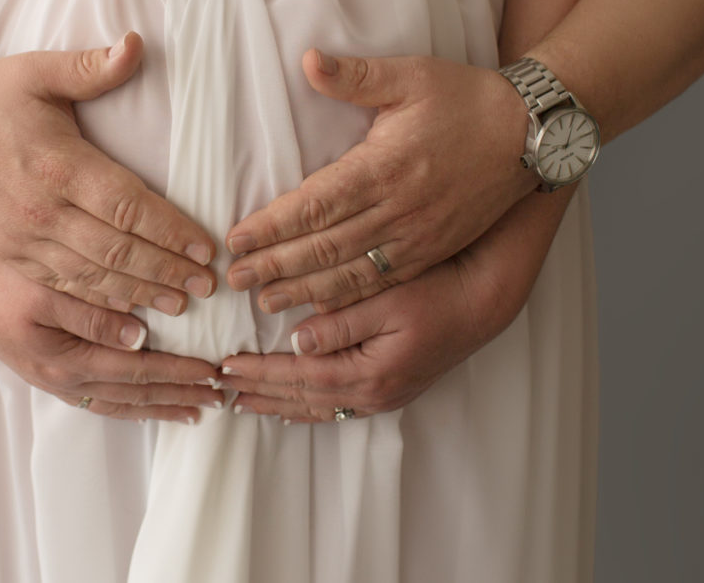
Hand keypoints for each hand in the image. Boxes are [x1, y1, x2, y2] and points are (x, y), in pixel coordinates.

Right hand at [0, 33, 216, 315]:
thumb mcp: (35, 71)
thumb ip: (90, 67)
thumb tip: (138, 44)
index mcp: (58, 165)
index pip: (128, 207)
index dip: (171, 231)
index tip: (206, 246)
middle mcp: (42, 209)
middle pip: (117, 250)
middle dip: (167, 270)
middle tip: (207, 285)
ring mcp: (21, 237)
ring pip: (91, 275)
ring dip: (139, 292)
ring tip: (179, 304)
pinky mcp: (7, 252)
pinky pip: (60, 284)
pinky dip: (97, 300)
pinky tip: (125, 310)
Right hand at [0, 229, 225, 422]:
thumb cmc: (2, 282)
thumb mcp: (46, 290)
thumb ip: (92, 313)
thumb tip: (138, 335)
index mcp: (67, 360)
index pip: (139, 371)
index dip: (179, 372)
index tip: (213, 372)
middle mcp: (65, 380)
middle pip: (136, 395)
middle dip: (180, 396)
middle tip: (219, 397)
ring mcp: (58, 382)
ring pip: (121, 404)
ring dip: (161, 407)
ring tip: (196, 411)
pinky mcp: (54, 376)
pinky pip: (103, 402)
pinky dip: (133, 406)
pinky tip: (150, 405)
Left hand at [220, 190, 569, 421]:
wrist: (483, 305)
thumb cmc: (437, 295)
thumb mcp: (387, 301)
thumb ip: (340, 324)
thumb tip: (297, 339)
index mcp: (369, 372)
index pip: (299, 376)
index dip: (260, 372)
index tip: (226, 366)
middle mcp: (374, 393)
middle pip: (302, 398)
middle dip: (259, 393)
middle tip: (221, 390)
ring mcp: (383, 396)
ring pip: (318, 407)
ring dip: (278, 405)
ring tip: (245, 404)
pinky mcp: (390, 389)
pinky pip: (337, 406)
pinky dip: (308, 407)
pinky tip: (292, 408)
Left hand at [225, 51, 536, 313]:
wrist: (531, 134)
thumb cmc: (467, 99)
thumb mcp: (412, 75)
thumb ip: (356, 75)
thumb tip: (307, 60)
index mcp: (384, 167)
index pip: (314, 204)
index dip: (272, 226)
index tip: (236, 238)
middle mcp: (398, 210)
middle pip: (324, 246)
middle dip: (275, 265)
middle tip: (234, 278)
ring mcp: (417, 237)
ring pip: (350, 272)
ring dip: (303, 289)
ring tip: (265, 302)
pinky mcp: (432, 251)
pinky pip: (383, 282)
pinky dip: (348, 298)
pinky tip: (320, 308)